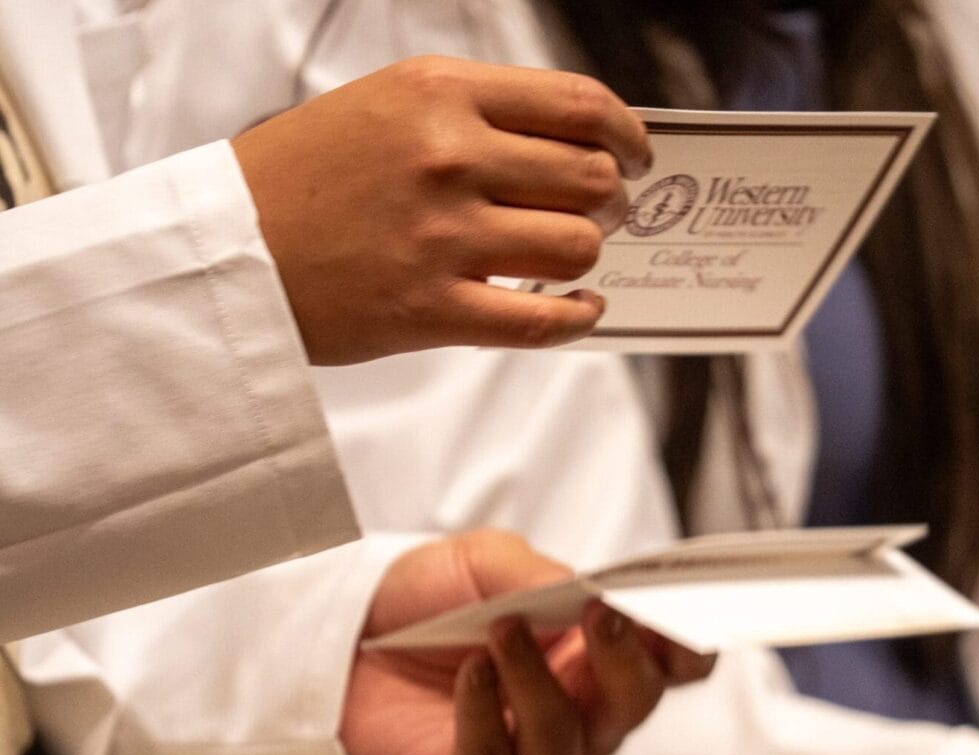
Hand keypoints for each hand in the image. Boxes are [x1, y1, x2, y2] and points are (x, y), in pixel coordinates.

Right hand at [232, 56, 651, 364]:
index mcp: (439, 94)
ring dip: (586, 255)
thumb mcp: (384, 104)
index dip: (627, 134)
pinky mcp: (431, 311)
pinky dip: (578, 317)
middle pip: (590, 178)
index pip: (578, 104)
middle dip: (610, 199)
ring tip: (564, 257)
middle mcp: (447, 157)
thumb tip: (572, 143)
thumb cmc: (301, 176)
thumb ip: (477, 113)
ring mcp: (441, 237)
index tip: (638, 155)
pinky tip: (579, 309)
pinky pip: (543, 320)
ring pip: (577, 247)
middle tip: (598, 212)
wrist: (224, 249)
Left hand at [339, 530, 714, 754]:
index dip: (685, 642)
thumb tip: (594, 589)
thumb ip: (543, 574)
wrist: (347, 632)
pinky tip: (470, 676)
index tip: (677, 608)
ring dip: (539, 682)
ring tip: (502, 632)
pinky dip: (486, 719)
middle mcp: (572, 710)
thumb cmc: (427, 598)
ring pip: (564, 740)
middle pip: (633, 704)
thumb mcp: (486, 561)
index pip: (667, 662)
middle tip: (602, 614)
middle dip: (627, 660)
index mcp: (589, 653)